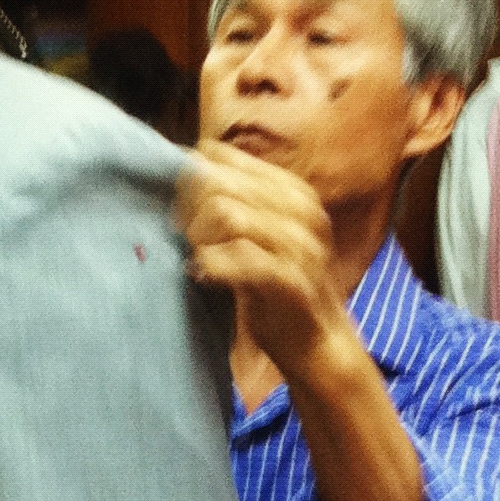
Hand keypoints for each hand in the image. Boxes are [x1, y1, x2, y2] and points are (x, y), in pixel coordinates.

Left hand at [174, 138, 352, 385]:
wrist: (318, 343)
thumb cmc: (279, 287)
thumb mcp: (266, 233)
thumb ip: (238, 202)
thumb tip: (184, 170)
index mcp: (293, 192)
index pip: (222, 157)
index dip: (189, 179)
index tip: (182, 209)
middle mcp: (300, 211)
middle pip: (218, 182)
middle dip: (188, 208)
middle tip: (184, 237)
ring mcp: (298, 244)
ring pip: (225, 213)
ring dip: (198, 237)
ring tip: (198, 258)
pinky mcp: (289, 279)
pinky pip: (236, 257)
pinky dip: (210, 265)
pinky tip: (204, 276)